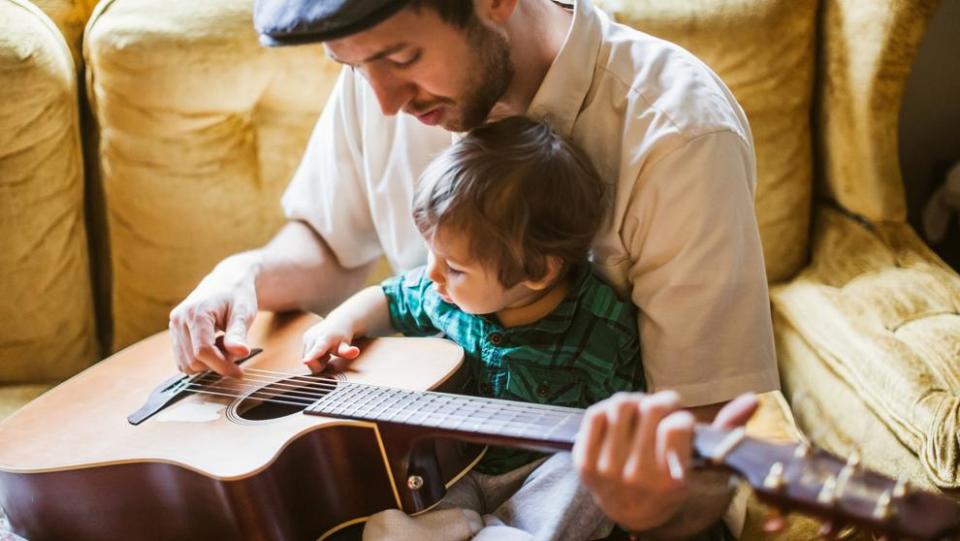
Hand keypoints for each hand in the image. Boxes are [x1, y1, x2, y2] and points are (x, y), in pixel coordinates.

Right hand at [168, 254, 259, 377]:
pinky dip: (199, 360)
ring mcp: (174, 326)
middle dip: (216, 363)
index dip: (222, 366)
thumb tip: (241, 353)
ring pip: (185, 364)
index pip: (203, 351)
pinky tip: (213, 344)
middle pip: (193, 361)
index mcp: (196, 313)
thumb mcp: (243, 313)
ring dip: (207, 363)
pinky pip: (183, 359)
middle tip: (234, 349)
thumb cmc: (237, 295)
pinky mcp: (175, 333)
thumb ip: (238, 334)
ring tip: (223, 344)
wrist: (226, 282)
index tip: (239, 372)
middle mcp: (179, 320)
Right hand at [301, 317, 360, 373]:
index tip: (305, 361)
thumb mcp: (346, 345)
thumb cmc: (342, 336)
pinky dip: (313, 356)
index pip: (318, 350)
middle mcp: (313, 337)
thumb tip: (355, 352)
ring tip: (325, 352)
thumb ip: (348, 351)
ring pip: (308, 359)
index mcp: (324, 338)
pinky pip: (306, 355)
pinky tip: (321, 350)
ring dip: (317, 360)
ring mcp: (307, 337)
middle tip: (329, 357)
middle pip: (311, 362)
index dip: (311, 357)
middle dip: (320, 365)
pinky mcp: (304, 338)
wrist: (338, 322)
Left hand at [573, 391, 758, 532]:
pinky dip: (608, 410)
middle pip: (649, 409)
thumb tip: (753, 399)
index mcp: (672, 480)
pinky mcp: (584, 463)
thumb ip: (725, 431)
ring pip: (621, 405)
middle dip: (660, 404)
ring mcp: (607, 471)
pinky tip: (619, 421)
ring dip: (634, 402)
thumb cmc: (670, 480)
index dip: (681, 417)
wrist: (631, 513)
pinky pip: (595, 415)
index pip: (677, 426)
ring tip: (640, 414)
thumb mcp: (700, 465)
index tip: (680, 423)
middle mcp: (638, 477)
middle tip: (662, 411)